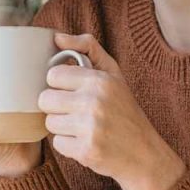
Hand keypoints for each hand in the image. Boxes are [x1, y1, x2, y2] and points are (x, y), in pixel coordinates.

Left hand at [41, 33, 186, 189]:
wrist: (144, 153)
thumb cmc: (125, 110)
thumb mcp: (113, 74)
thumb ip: (87, 48)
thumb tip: (57, 36)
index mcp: (100, 80)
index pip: (53, 75)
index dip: (60, 84)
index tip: (73, 90)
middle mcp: (94, 102)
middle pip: (45, 99)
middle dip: (57, 106)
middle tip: (76, 110)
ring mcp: (90, 128)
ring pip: (49, 122)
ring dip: (62, 126)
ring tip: (82, 126)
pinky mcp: (86, 151)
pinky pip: (57, 144)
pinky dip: (69, 145)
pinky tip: (86, 141)